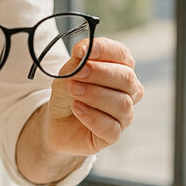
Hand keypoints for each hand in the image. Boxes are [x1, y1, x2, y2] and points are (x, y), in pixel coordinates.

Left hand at [45, 37, 143, 155]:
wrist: (57, 121)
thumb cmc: (68, 92)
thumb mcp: (68, 73)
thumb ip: (77, 62)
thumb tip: (83, 50)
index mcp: (121, 68)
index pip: (121, 54)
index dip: (104, 50)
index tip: (81, 50)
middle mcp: (129, 90)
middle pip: (126, 78)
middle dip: (99, 73)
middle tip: (77, 74)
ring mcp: (124, 114)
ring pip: (121, 103)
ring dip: (94, 95)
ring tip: (74, 91)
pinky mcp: (114, 135)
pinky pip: (111, 127)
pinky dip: (92, 117)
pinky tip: (77, 109)